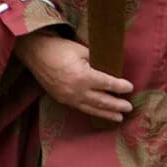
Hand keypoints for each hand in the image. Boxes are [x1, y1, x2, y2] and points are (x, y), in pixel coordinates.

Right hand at [14, 31, 130, 122]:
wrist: (35, 52)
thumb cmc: (60, 48)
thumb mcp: (82, 51)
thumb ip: (97, 62)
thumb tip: (111, 70)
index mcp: (83, 77)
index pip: (108, 84)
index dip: (121, 87)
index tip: (130, 87)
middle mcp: (76, 90)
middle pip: (102, 101)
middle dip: (117, 105)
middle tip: (129, 107)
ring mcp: (68, 97)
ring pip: (92, 108)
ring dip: (107, 114)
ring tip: (119, 117)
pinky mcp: (61, 99)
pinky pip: (80, 108)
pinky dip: (92, 111)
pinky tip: (99, 113)